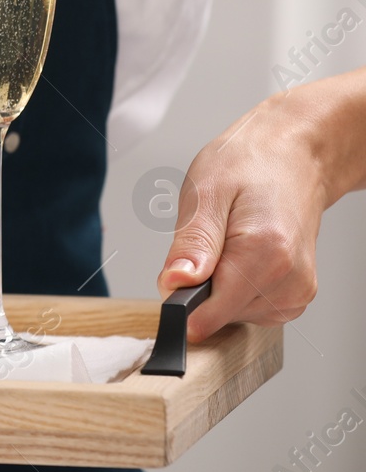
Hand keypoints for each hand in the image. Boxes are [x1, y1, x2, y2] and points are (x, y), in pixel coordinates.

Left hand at [157, 68, 365, 342]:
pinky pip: (250, 310)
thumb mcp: (204, 191)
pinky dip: (235, 289)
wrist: (294, 156)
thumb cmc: (251, 164)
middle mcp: (288, 279)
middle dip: (199, 287)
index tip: (175, 278)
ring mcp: (296, 290)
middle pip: (219, 314)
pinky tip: (240, 256)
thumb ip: (191, 244)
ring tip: (228, 241)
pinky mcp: (296, 295)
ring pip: (232, 315)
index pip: (210, 313)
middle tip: (207, 241)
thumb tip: (174, 284)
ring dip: (218, 287)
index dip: (180, 300)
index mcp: (266, 253)